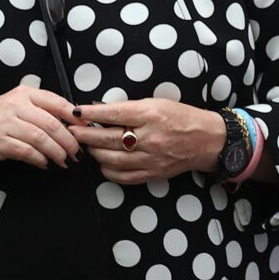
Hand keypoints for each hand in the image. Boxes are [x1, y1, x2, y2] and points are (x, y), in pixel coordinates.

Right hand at [0, 86, 80, 169]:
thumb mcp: (17, 106)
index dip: (75, 118)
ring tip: (64, 160)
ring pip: (40, 138)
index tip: (86, 129)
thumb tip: (73, 124)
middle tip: (77, 152)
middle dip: (69, 140)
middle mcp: (15, 106)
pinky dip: (39, 159)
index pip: (57, 102)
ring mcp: (5, 124)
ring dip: (56, 152)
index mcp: (24, 94)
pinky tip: (45, 163)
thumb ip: (41, 111)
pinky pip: (26, 151)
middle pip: (52, 123)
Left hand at [67, 99, 223, 184]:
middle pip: (108, 138)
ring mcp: (150, 158)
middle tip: (71, 130)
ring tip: (87, 145)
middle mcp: (150, 138)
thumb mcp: (157, 103)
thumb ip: (129, 108)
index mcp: (152, 115)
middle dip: (85, 134)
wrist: (207, 140)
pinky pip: (122, 176)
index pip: (114, 113)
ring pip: (111, 159)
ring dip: (94, 152)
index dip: (92, 113)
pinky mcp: (152, 173)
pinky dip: (107, 170)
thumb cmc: (182, 117)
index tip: (76, 112)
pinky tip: (103, 162)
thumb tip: (101, 109)